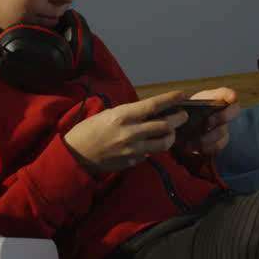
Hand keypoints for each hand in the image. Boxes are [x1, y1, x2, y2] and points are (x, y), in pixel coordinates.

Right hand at [63, 90, 189, 175]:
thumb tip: (150, 111)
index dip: (171, 99)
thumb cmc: (89, 130)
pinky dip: (151, 148)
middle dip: (179, 119)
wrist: (75, 155)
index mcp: (123, 116)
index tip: (183, 95)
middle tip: (183, 115)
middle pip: (166, 126)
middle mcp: (131, 133)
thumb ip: (130, 114)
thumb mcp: (108, 114)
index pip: (154, 105)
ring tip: (170, 132)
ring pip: (163, 143)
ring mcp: (133, 150)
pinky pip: (149, 154)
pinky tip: (147, 144)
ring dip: (170, 136)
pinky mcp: (132, 163)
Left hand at [174, 87, 239, 155]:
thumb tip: (182, 98)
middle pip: (233, 111)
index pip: (228, 93)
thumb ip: (183, 100)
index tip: (231, 98)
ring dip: (207, 137)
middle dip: (222, 116)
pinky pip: (217, 145)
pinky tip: (191, 147)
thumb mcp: (180, 105)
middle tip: (208, 121)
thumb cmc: (180, 115)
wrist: (175, 132)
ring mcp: (222, 127)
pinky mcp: (218, 142)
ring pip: (222, 131)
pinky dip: (204, 147)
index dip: (231, 95)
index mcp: (213, 98)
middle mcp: (222, 112)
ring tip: (190, 141)